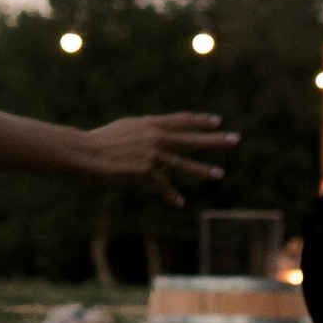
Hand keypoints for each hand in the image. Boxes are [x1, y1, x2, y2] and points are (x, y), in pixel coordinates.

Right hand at [72, 114, 234, 197]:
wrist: (87, 151)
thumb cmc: (104, 138)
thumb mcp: (129, 127)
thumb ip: (147, 130)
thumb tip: (160, 133)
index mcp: (151, 124)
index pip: (182, 120)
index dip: (200, 121)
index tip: (217, 121)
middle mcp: (155, 137)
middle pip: (191, 139)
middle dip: (215, 140)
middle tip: (235, 139)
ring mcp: (151, 155)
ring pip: (183, 163)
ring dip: (202, 170)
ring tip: (219, 174)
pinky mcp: (143, 172)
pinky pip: (161, 185)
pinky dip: (170, 194)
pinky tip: (180, 202)